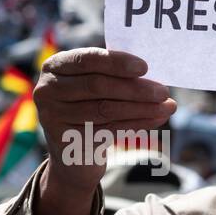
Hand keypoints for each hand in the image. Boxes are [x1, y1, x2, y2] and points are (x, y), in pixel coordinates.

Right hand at [33, 48, 174, 214]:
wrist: (74, 154)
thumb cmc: (90, 107)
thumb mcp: (96, 86)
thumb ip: (114, 75)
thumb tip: (154, 74)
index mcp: (55, 66)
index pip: (87, 59)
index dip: (116, 62)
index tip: (144, 67)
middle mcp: (47, 89)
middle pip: (97, 86)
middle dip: (134, 88)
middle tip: (163, 91)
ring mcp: (53, 116)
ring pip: (105, 109)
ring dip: (141, 107)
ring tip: (168, 106)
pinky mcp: (66, 141)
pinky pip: (108, 130)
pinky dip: (137, 124)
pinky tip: (157, 118)